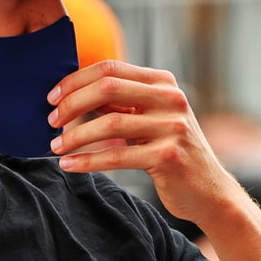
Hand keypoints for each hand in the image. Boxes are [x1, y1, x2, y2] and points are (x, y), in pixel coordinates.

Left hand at [47, 60, 245, 227]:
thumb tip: (75, 93)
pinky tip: (69, 165)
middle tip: (52, 121)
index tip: (53, 98)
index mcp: (164, 83)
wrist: (209, 191)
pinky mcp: (168, 156)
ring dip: (75, 136)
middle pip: (107, 88)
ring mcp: (172, 127)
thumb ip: (122, 103)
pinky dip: (87, 161)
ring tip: (57, 147)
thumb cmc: (173, 152)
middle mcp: (171, 99)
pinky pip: (117, 156)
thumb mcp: (151, 119)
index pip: (111, 69)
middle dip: (72, 104)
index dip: (76, 81)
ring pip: (109, 124)